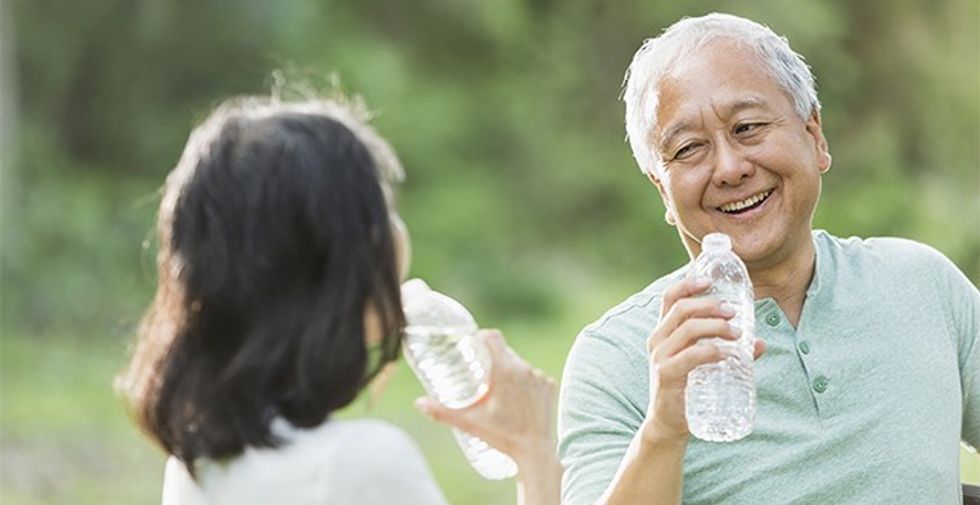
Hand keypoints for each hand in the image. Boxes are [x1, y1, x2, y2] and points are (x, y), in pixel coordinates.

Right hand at [414, 329, 557, 469]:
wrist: (536, 452)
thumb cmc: (502, 436)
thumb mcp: (469, 423)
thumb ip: (442, 412)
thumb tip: (419, 403)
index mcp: (505, 371)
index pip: (493, 337)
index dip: (482, 337)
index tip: (473, 345)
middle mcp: (525, 369)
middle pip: (505, 351)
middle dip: (492, 359)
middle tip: (480, 373)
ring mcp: (540, 377)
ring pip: (520, 364)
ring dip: (510, 371)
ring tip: (498, 387)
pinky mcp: (550, 387)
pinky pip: (535, 376)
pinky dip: (526, 381)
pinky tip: (518, 395)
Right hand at [644, 277, 765, 440]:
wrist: (669, 423)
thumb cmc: (687, 388)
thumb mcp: (703, 363)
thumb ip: (728, 349)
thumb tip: (760, 343)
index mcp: (663, 332)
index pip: (669, 299)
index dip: (687, 285)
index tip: (708, 280)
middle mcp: (657, 340)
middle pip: (681, 309)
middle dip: (710, 305)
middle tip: (734, 311)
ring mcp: (660, 357)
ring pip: (688, 329)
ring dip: (716, 326)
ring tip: (737, 333)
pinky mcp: (666, 375)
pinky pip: (691, 356)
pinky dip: (712, 351)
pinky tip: (728, 353)